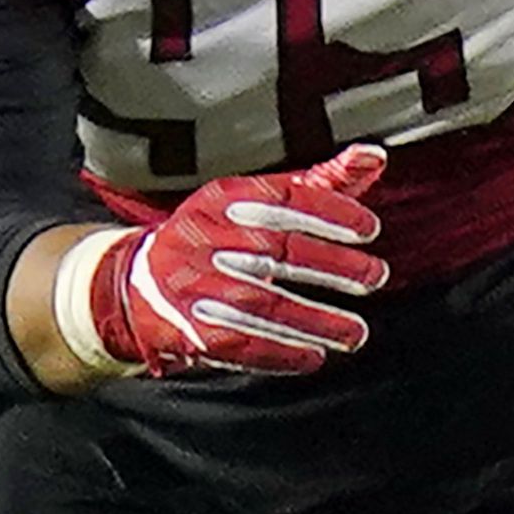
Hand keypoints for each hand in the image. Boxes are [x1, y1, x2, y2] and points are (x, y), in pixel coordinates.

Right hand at [88, 144, 391, 376]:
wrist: (137, 283)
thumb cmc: (216, 236)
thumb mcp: (254, 202)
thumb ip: (318, 183)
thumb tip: (373, 156)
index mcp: (221, 198)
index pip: (282, 198)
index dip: (330, 212)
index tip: (369, 229)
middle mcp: (204, 237)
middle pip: (278, 251)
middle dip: (335, 267)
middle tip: (375, 277)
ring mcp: (194, 284)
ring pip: (264, 304)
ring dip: (317, 321)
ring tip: (356, 333)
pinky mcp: (189, 327)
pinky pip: (242, 343)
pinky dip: (282, 353)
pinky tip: (312, 356)